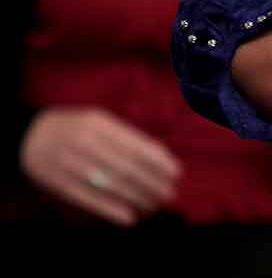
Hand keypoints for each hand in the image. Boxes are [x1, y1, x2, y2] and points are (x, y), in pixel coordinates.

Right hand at [19, 106, 180, 225]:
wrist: (28, 137)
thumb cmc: (74, 128)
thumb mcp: (99, 120)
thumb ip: (125, 136)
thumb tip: (160, 154)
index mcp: (99, 123)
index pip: (136, 145)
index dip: (159, 162)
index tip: (175, 173)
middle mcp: (85, 141)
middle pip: (126, 167)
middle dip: (152, 183)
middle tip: (168, 194)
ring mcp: (70, 163)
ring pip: (110, 184)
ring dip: (136, 198)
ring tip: (153, 206)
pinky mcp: (58, 183)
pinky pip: (89, 198)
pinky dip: (111, 209)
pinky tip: (129, 217)